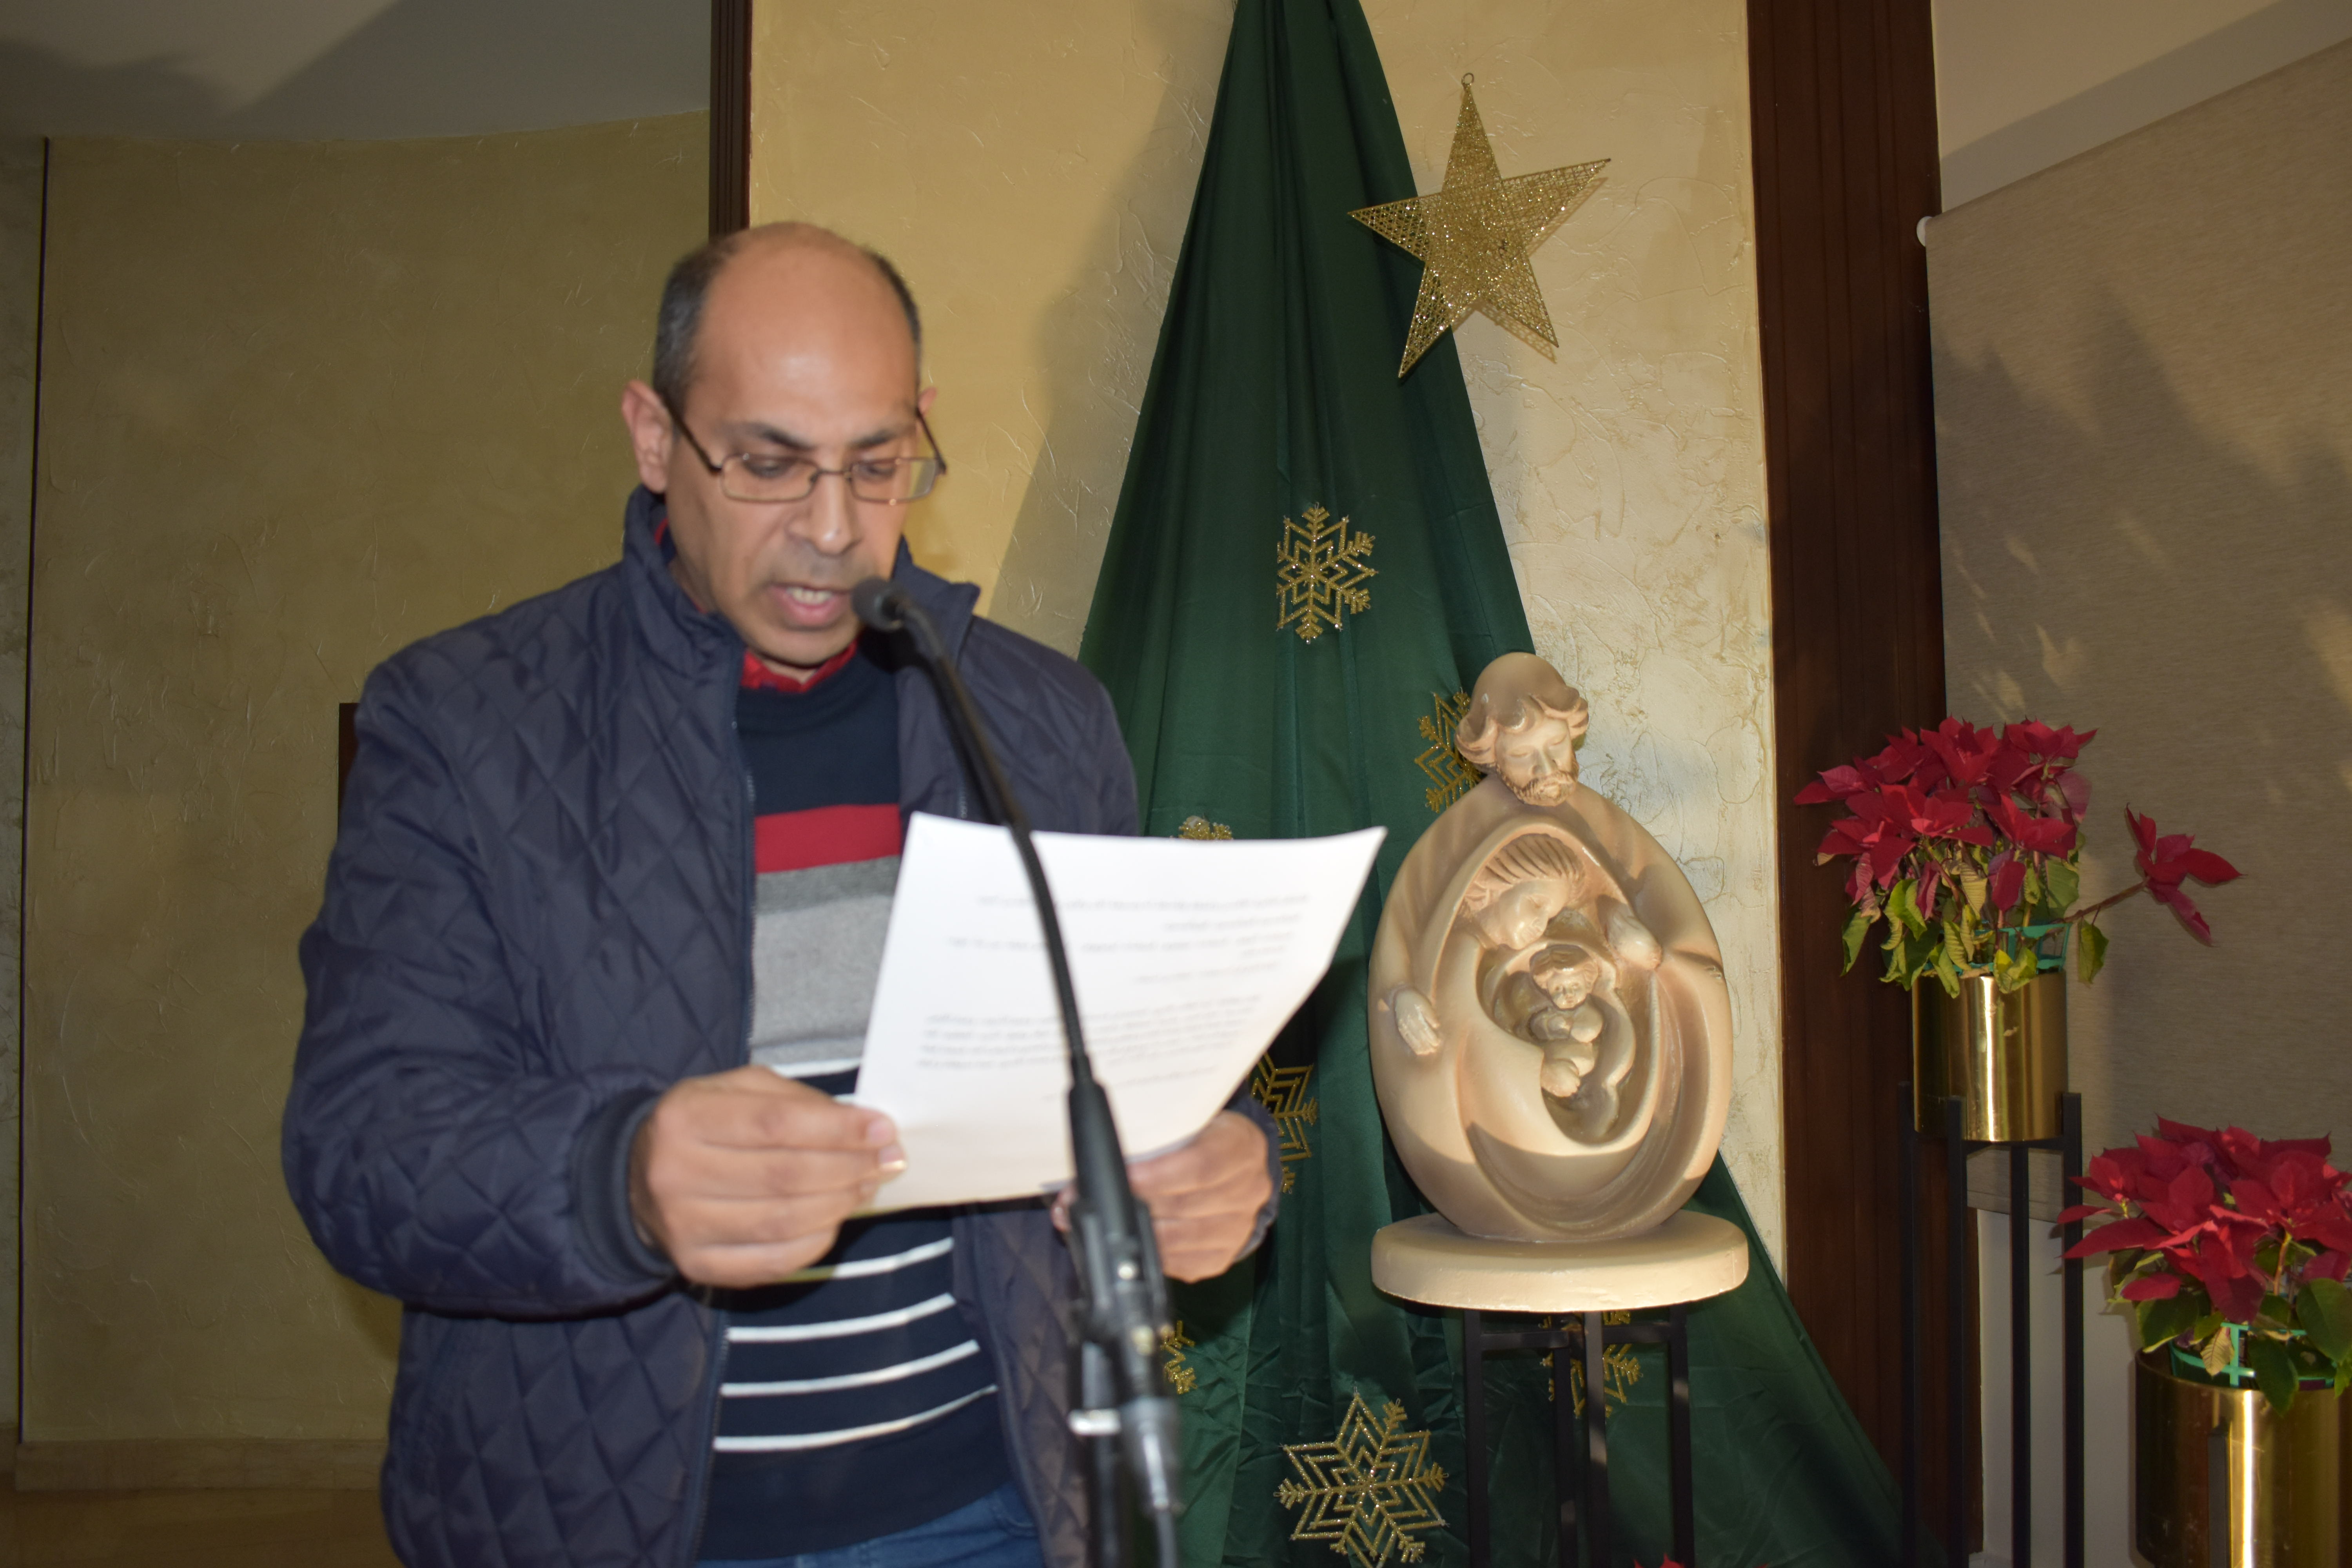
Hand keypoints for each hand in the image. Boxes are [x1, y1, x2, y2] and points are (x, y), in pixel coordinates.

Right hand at [629, 1066, 901, 1287]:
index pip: (775, 1124)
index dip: (837, 1128)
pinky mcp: (697, 1265)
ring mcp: (684, 1226)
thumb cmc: (706, 1125)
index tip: (882, 1128)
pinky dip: (816, 1241)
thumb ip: (797, 1101)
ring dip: (839, 1203)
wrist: (637, 1179)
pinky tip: (836, 1219)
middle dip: (849, 1167)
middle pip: (784, 1175)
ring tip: (868, 1184)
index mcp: (685, 1117)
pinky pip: (774, 1260)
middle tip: (888, 1159)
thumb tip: (864, 1126)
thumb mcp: (739, 1090)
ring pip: (783, 1221)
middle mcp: (676, 1173)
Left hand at [1056, 1111, 1272, 1282]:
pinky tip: (1129, 1239)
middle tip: (1087, 1200)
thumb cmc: (1200, 1139)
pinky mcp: (1223, 1256)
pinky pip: (1180, 1262)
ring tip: (1097, 1221)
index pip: (1200, 1165)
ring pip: (1179, 1238)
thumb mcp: (1188, 1124)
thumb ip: (1154, 1137)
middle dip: (1133, 1203)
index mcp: (1241, 1146)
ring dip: (1134, 1232)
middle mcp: (1249, 1189)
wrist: (1236, 1166)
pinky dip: (1150, 1253)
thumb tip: (1098, 1157)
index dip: (1157, 1174)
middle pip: (1184, 1204)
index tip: (1121, 1174)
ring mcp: (1239, 1227)